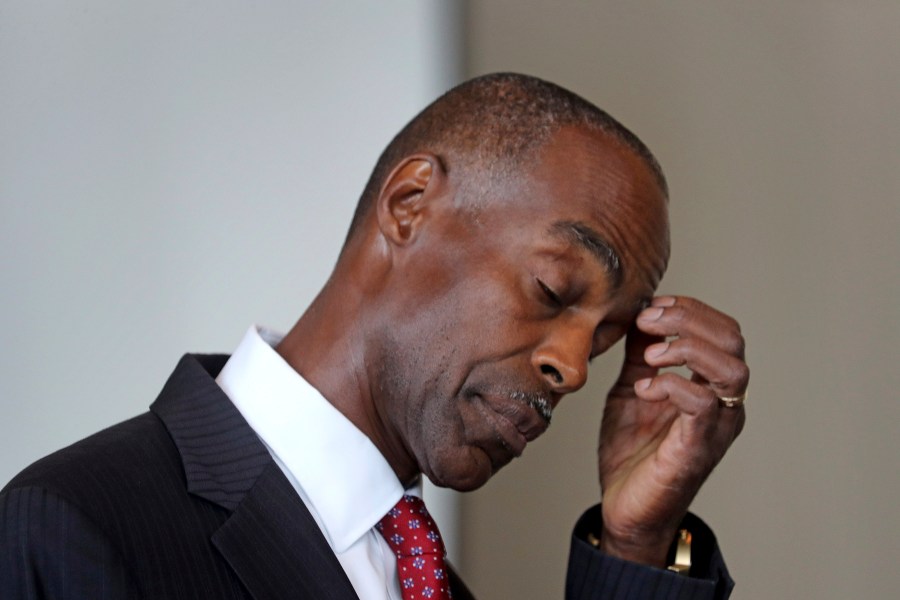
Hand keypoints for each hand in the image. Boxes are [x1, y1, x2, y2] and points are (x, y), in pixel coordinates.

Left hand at [597, 296, 747, 565]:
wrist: (627, 509)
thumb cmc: (634, 452)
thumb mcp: (633, 388)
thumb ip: (640, 354)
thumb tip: (640, 313)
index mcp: (712, 385)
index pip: (722, 329)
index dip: (689, 308)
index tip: (650, 305)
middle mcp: (724, 403)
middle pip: (732, 340)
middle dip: (688, 319)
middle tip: (648, 320)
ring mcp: (716, 426)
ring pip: (732, 370)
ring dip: (687, 349)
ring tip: (649, 356)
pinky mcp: (697, 447)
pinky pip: (703, 404)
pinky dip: (672, 384)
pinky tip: (644, 388)